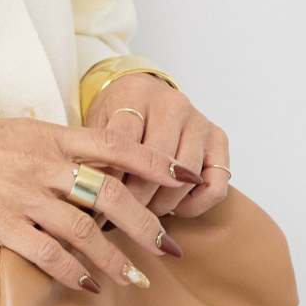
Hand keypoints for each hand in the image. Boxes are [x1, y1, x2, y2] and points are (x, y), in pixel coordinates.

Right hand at [0, 110, 203, 293]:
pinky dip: (72, 271)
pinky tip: (87, 286)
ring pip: (84, 227)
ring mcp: (19, 192)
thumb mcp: (3, 134)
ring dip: (114, 257)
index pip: (114, 143)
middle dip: (147, 223)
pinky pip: (47, 251)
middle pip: (110, 191)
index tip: (183, 178)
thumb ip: (42, 146)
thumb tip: (76, 161)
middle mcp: (38, 160)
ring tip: (135, 279)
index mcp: (44, 134)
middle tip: (168, 247)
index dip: (153, 161)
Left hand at [85, 73, 230, 219]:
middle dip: (138, 196)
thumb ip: (94, 155)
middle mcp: (172, 105)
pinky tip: (175, 208)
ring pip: (187, 175)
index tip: (100, 202)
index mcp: (135, 96)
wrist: (139, 91)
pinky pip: (215, 183)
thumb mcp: (96, 125)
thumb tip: (87, 201)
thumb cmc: (115, 115)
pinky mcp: (218, 139)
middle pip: (157, 160)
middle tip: (122, 214)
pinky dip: (196, 204)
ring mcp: (198, 121)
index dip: (111, 178)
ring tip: (144, 214)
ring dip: (165, 203)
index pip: (123, 142)